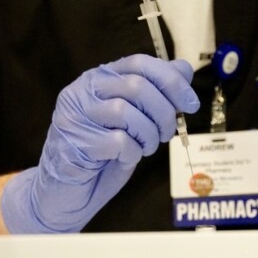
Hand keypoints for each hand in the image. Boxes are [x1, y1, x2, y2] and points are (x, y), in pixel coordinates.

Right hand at [0, 54, 198, 232]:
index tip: (191, 103)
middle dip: (164, 112)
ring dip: (148, 134)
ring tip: (146, 148)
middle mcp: (82, 91)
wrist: (67, 194)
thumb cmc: (103, 156)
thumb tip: (184, 70)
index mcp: (98, 79)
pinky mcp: (73, 143)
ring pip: (125, 112)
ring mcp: (73, 116)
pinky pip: (117, 142)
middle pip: (136, 86)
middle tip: (167, 133)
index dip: (170, 80)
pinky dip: (132, 153)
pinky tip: (125, 159)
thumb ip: (156, 95)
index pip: (139, 63)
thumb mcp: (135, 121)